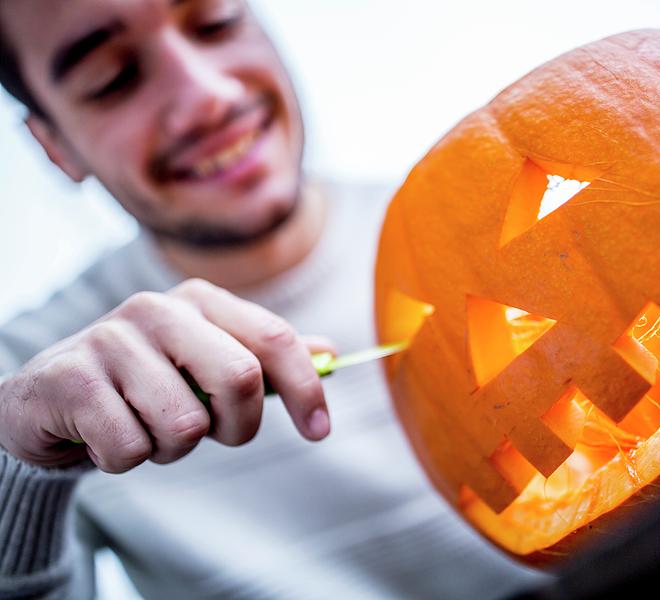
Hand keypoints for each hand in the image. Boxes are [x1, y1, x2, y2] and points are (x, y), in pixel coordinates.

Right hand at [0, 279, 332, 471]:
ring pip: (186, 425)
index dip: (305, 389)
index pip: (274, 338)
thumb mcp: (207, 362)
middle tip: (212, 433)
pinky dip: (127, 459)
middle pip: (240, 379)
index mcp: (200, 301)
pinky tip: (106, 435)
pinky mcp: (72, 379)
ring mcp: (110, 339)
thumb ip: (264, 358)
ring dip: (173, 447)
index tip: (320, 431)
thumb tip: (329, 353)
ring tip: (147, 427)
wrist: (49, 399)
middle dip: (237, 426)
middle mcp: (157, 309)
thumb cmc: (144, 384)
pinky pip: (132, 449)